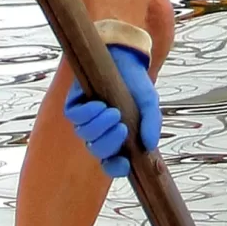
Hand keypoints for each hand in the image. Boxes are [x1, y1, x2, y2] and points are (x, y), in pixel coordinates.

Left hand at [63, 45, 159, 177]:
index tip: (125, 163)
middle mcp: (100, 133)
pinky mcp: (74, 103)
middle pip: (98, 151)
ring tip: (114, 111)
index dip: (116, 168)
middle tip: (122, 127)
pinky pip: (74, 117)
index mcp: (118, 139)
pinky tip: (99, 105)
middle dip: (109, 143)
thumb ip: (152, 124)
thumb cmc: (136, 84)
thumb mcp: (149, 104)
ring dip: (99, 127)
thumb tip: (150, 145)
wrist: (125, 57)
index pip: (113, 163)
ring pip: (85, 135)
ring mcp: (86, 119)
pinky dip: (87, 113)